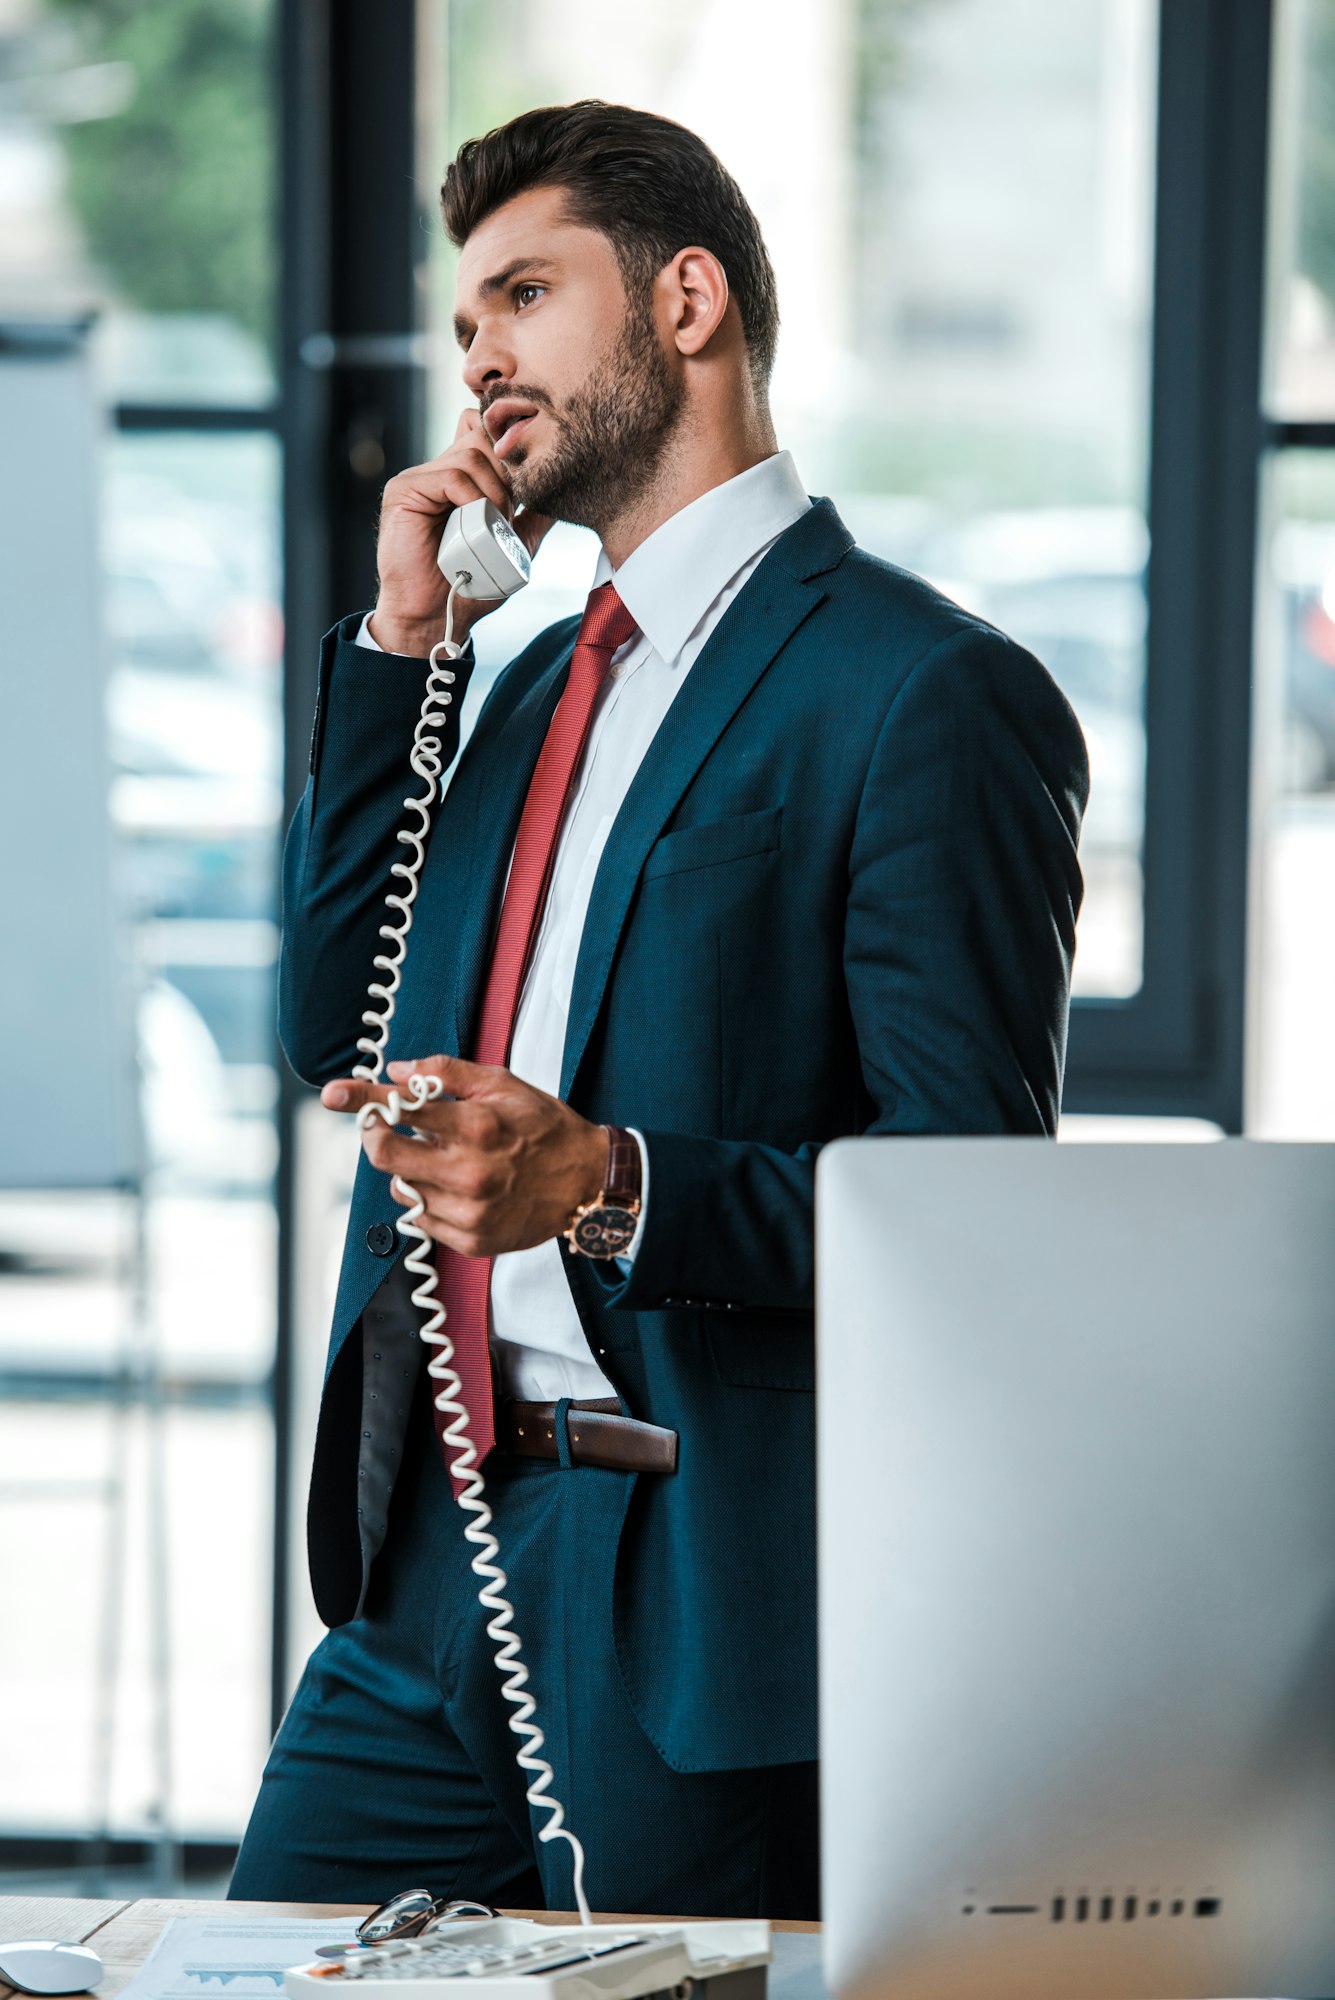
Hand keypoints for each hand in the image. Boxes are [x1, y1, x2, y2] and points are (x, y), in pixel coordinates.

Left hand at [321, 1054, 607, 1257]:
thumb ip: (447, 1073)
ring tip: (441, 1158)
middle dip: (375, 1135)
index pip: (400, 1109)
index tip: (332, 1093)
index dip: (361, 1098)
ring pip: (401, 1188)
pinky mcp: (470, 1240)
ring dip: (408, 1169)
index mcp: (476, 1127)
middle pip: (384, 1155)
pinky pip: (422, 1218)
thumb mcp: (503, 1085)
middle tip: (384, 1125)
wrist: (588, 1184)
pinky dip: (426, 1198)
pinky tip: (453, 1186)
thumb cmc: (546, 1129)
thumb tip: (397, 1070)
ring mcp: (468, 1211)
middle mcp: (468, 1172)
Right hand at [369, 409, 553, 656]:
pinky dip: (473, 497)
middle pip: (483, 435)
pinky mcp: (405, 490)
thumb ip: (535, 515)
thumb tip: (563, 490)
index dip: (511, 450)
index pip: (487, 432)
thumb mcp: (514, 544)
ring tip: (497, 524)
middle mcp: (439, 470)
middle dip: (509, 471)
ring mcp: (421, 478)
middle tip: (512, 511)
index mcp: (462, 478)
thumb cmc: (471, 585)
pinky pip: (451, 475)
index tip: (529, 485)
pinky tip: (478, 523)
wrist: (437, 615)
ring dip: (495, 490)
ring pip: (472, 454)